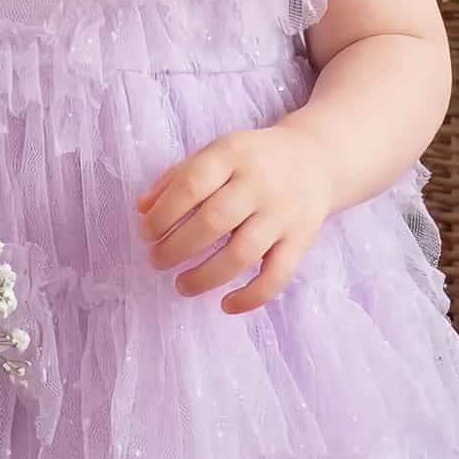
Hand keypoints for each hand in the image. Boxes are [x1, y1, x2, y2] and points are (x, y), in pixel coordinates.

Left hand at [136, 122, 334, 314]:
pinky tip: (225, 305)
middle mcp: (259, 183)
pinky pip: (276, 276)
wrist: (317, 160)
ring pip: (242, 253)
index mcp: (231, 154)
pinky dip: (250, 297)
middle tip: (156, 261)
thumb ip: (177, 177)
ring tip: (181, 285)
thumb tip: (141, 209)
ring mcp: (282, 214)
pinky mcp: (301, 241)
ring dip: (205, 276)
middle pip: (213, 221)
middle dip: (176, 247)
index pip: (191, 184)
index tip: (145, 233)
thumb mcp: (215, 153)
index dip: (162, 213)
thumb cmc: (252, 160)